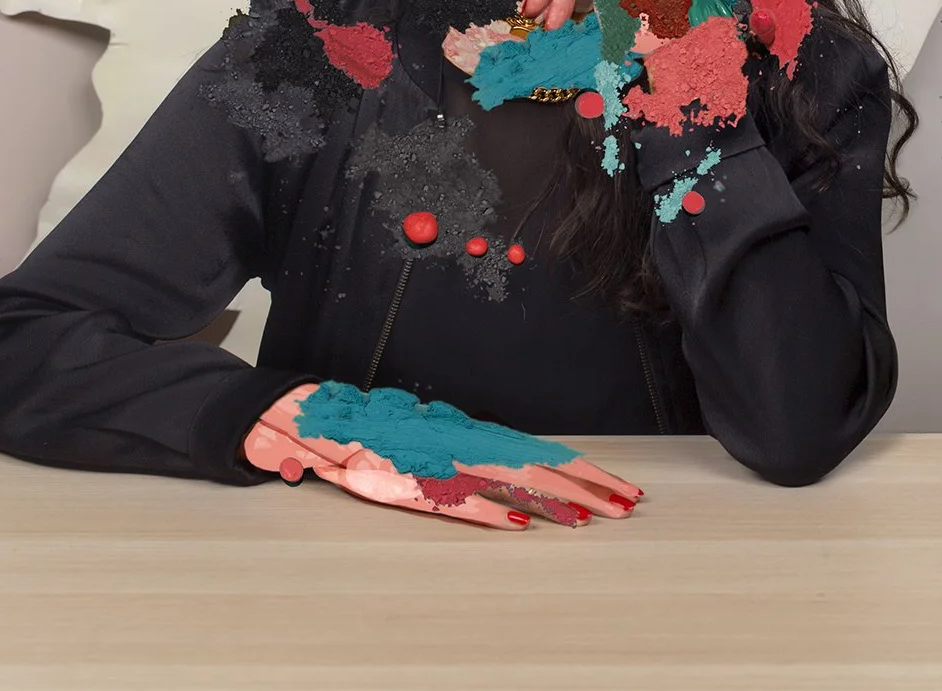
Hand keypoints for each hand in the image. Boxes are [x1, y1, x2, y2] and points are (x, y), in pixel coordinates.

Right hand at [245, 382, 641, 530]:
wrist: (314, 419)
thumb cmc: (377, 434)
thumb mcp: (432, 441)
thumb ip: (471, 455)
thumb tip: (520, 481)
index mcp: (471, 434)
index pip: (541, 454)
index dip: (583, 472)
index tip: (619, 488)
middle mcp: (462, 443)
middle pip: (538, 466)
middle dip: (587, 486)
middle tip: (627, 503)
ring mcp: (437, 460)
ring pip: (507, 479)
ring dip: (552, 499)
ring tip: (592, 515)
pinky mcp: (407, 480)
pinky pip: (457, 498)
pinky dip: (490, 510)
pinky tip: (520, 521)